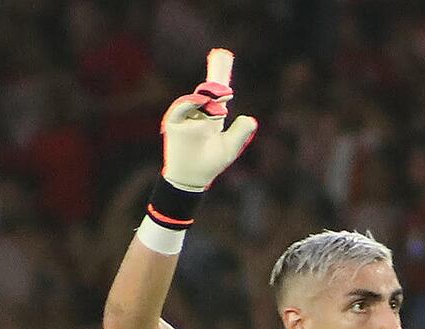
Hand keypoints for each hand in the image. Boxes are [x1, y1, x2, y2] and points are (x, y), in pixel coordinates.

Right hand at [160, 48, 257, 190]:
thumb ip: (241, 132)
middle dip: (216, 70)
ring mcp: (187, 116)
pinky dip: (193, 102)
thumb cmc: (211, 163)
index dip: (220, 74)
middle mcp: (200, 112)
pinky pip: (182, 107)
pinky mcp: (175, 122)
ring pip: (198, 97)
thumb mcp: (231, 147)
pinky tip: (204, 99)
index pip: (218, 92)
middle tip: (222, 54)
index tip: (224, 56)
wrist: (193, 177)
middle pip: (207, 87)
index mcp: (213, 116)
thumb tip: (250, 118)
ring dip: (211, 94)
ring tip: (225, 94)